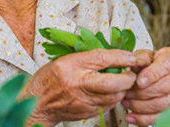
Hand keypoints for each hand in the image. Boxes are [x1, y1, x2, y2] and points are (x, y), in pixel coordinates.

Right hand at [21, 49, 138, 126]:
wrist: (38, 102)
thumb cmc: (50, 78)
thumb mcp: (64, 60)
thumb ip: (86, 59)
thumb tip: (112, 56)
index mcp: (71, 65)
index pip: (102, 59)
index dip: (120, 57)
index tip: (131, 57)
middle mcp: (78, 83)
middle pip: (113, 82)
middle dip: (128, 78)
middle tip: (131, 74)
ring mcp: (83, 100)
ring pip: (114, 96)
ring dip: (122, 90)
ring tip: (121, 83)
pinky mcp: (87, 113)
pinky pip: (108, 106)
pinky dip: (113, 99)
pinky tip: (109, 93)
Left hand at [122, 47, 169, 125]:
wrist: (160, 69)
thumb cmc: (150, 61)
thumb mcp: (144, 54)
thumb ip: (140, 58)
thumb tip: (134, 64)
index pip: (165, 66)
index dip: (152, 75)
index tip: (139, 82)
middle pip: (164, 87)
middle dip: (142, 93)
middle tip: (126, 93)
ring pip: (162, 104)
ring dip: (141, 106)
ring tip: (126, 102)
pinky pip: (161, 116)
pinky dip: (145, 118)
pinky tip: (132, 117)